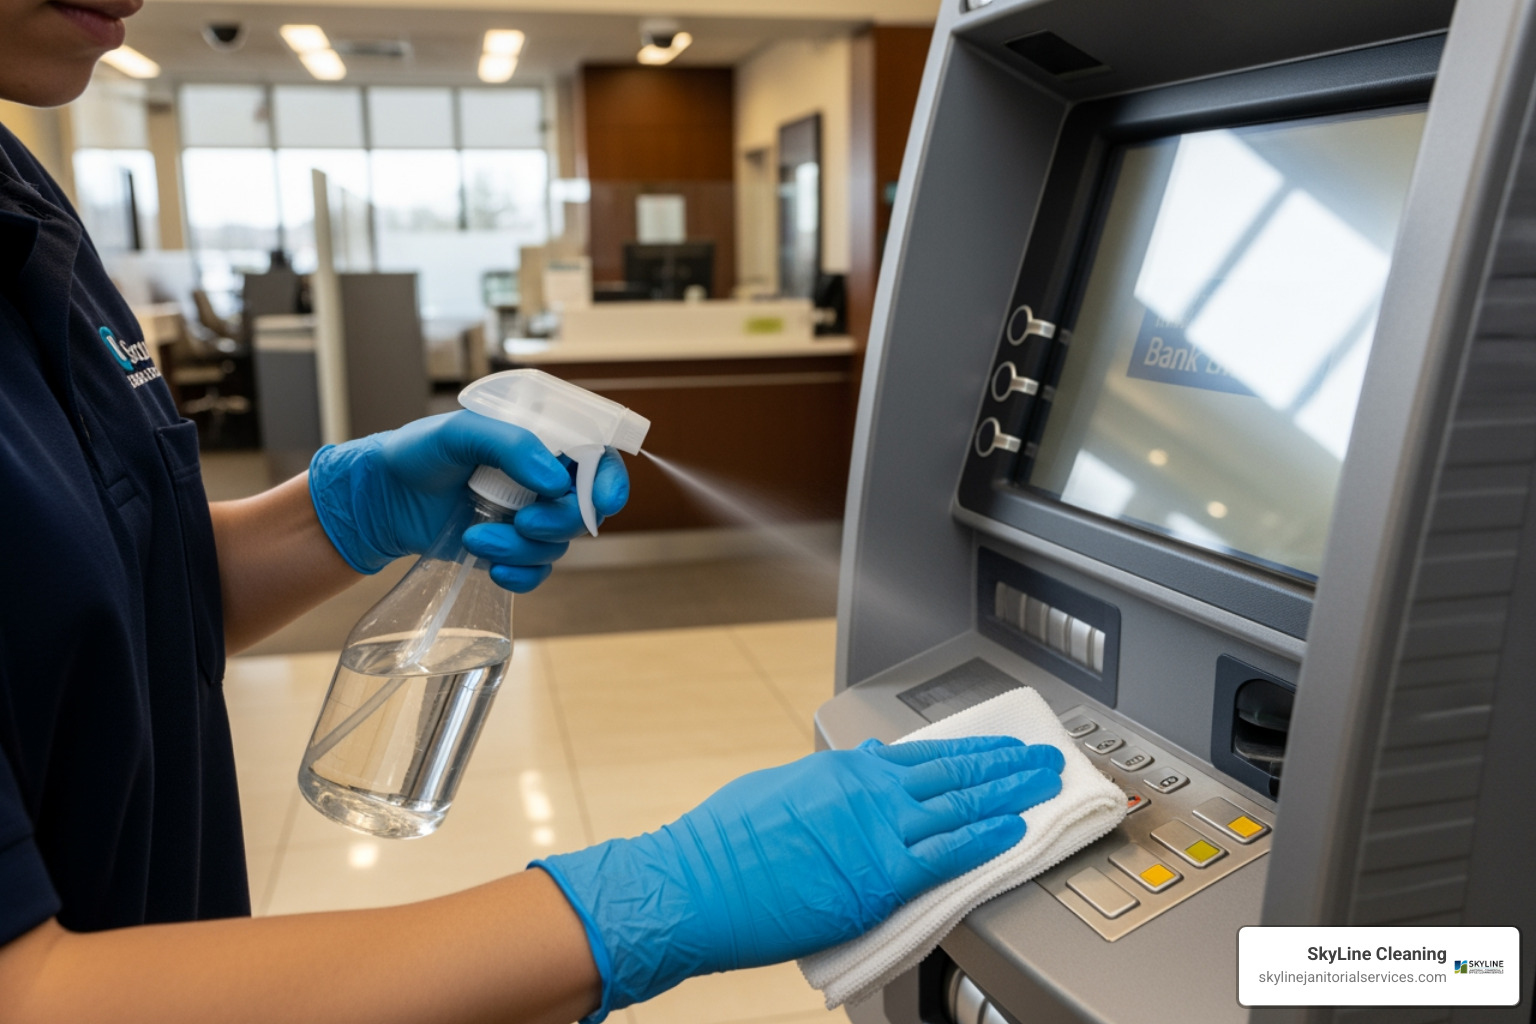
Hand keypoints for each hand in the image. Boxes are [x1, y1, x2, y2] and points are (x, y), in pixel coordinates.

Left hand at [308, 411, 630, 589]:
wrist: (380, 499)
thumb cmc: (417, 452)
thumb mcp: (460, 432)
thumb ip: (511, 445)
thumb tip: (554, 481)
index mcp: (542, 444)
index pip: (598, 460)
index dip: (609, 483)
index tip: (599, 503)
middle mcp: (543, 482)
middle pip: (584, 511)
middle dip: (559, 522)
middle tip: (524, 520)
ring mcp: (528, 519)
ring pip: (557, 545)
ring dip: (522, 549)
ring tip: (476, 537)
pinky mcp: (511, 552)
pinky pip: (537, 573)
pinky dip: (520, 576)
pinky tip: (491, 568)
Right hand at [534, 736, 1064, 1020]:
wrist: (697, 882)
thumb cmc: (724, 843)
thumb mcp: (781, 789)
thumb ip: (830, 781)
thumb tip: (864, 771)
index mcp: (844, 768)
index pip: (925, 756)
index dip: (969, 753)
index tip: (998, 751)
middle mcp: (867, 790)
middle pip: (954, 771)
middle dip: (1005, 765)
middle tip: (1044, 758)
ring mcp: (876, 830)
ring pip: (961, 805)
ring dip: (1010, 794)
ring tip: (1046, 787)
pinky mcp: (878, 875)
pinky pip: (947, 853)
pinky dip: (986, 839)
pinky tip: (1016, 831)